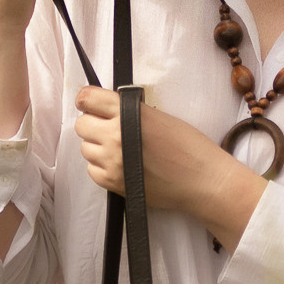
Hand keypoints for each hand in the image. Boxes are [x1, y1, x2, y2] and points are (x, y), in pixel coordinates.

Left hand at [73, 87, 264, 248]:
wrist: (201, 180)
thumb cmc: (188, 146)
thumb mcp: (159, 117)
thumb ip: (129, 111)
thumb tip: (104, 109)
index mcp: (129, 114)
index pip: (87, 99)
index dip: (86, 100)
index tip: (91, 105)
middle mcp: (116, 137)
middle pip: (81, 125)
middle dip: (92, 124)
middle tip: (109, 128)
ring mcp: (112, 163)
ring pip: (85, 149)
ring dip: (97, 147)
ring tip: (120, 150)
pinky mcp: (113, 184)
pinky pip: (92, 171)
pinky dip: (101, 167)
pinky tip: (121, 166)